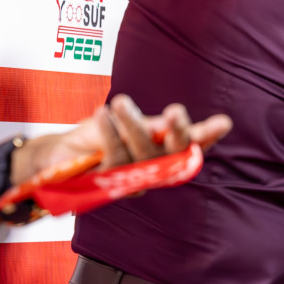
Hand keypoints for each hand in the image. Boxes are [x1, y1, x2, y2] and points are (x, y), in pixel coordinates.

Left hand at [28, 95, 233, 177]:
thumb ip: (158, 125)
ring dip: (133, 125)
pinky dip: (109, 132)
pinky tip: (103, 114)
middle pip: (174, 154)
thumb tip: (192, 122)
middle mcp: (155, 169)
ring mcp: (133, 177)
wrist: (61, 153)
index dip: (208, 137)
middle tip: (176, 111)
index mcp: (165, 153)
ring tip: (122, 101)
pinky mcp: (108, 182)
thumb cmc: (103, 134)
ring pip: (142, 153)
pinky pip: (113, 156)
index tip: (222, 123)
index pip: (192, 146)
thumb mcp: (133, 123)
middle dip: (179, 134)